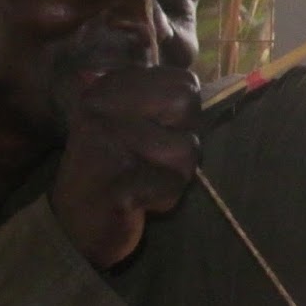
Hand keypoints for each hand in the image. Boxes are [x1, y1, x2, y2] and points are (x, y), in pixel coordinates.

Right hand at [48, 66, 200, 267]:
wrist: (76, 223)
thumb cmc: (114, 169)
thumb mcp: (128, 120)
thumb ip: (164, 98)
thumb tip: (228, 84)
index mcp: (109, 87)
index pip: (184, 82)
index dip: (183, 113)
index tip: (156, 133)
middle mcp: (104, 108)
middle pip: (189, 107)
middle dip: (183, 140)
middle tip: (152, 160)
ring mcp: (109, 145)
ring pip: (187, 150)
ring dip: (174, 175)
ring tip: (143, 181)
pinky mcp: (119, 184)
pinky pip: (173, 185)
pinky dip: (164, 199)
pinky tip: (138, 201)